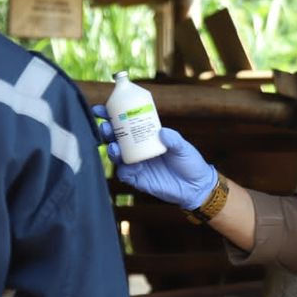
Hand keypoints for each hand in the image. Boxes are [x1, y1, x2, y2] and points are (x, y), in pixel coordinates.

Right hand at [92, 105, 216, 209]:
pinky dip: (125, 169)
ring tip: (113, 147)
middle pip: (116, 137)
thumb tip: (162, 132)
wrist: (195, 187)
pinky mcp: (137, 179)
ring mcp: (136, 163)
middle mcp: (138, 148)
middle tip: (106, 127)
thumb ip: (174, 140)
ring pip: (116, 155)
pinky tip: (131, 166)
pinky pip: (124, 173)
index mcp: (147, 135)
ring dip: (112, 149)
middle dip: (107, 130)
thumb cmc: (189, 162)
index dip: (111, 115)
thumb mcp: (183, 148)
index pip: (126, 122)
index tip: (101, 109)